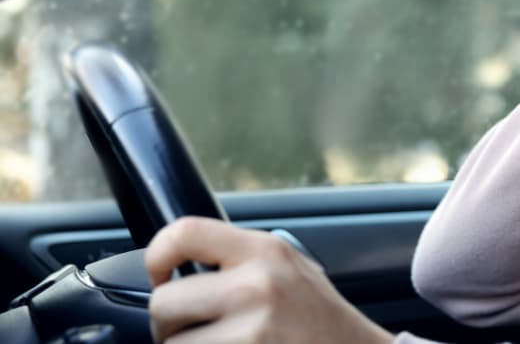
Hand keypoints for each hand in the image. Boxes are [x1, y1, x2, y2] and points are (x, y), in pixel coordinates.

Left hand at [145, 217, 394, 343]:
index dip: (157, 255)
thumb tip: (178, 261)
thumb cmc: (320, 318)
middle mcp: (257, 286)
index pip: (184, 232)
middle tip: (191, 329)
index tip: (160, 276)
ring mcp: (253, 330)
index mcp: (265, 251)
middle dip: (169, 324)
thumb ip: (240, 260)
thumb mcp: (290, 267)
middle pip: (163, 302)